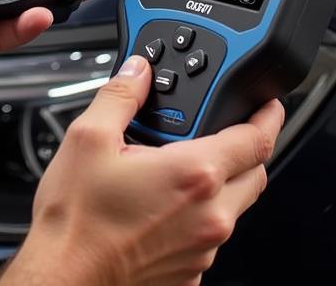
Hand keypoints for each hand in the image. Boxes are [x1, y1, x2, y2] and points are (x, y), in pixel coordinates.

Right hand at [0, 58, 284, 285]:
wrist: (65, 277)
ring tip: (180, 165)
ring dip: (222, 183)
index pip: (257, 139)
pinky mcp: (190, 273)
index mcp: (193, 175)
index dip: (269, 114)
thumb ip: (120, 95)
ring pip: (234, 207)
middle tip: (226, 129)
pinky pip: (211, 236)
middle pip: (255, 173)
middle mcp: (210, 216)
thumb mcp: (88, 137)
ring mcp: (203, 249)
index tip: (270, 102)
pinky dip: (199, 215)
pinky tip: (164, 204)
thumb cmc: (77, 221)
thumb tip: (138, 71)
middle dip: (247, 147)